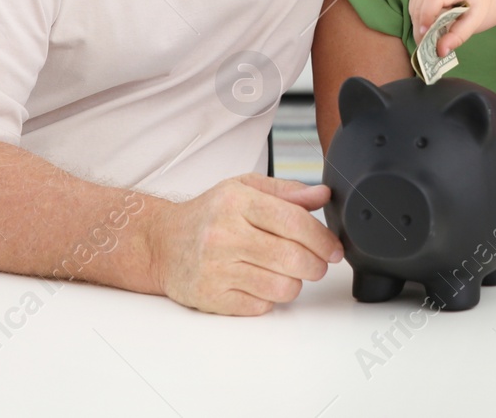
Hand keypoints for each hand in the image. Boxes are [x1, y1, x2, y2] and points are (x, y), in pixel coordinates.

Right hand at [149, 174, 343, 315]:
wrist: (161, 243)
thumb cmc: (209, 214)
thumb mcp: (243, 188)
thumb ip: (286, 192)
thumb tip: (322, 195)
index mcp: (236, 201)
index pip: (293, 221)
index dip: (322, 239)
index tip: (334, 250)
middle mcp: (224, 234)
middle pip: (292, 258)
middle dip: (316, 265)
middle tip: (318, 265)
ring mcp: (215, 268)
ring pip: (281, 287)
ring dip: (295, 283)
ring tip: (287, 273)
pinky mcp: (210, 297)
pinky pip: (260, 307)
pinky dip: (270, 299)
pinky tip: (261, 283)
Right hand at [408, 0, 493, 55]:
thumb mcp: (476, 17)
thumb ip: (459, 35)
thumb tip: (440, 52)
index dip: (427, 16)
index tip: (425, 36)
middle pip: (421, 2)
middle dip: (420, 26)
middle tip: (425, 46)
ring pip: (414, 2)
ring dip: (417, 21)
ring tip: (426, 37)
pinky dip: (416, 14)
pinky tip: (427, 23)